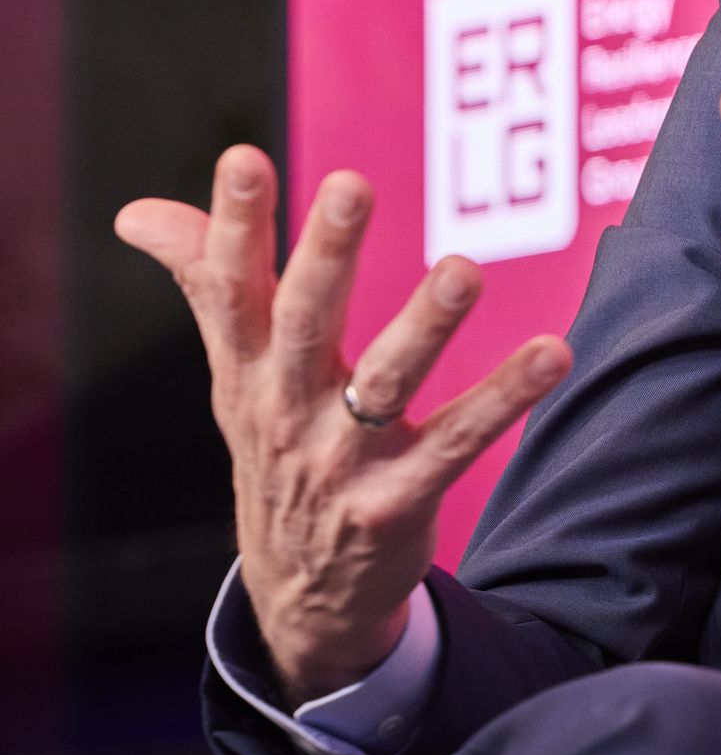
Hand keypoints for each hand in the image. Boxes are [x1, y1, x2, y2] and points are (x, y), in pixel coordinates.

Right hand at [115, 146, 569, 704]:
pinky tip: (552, 353)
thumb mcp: (234, 372)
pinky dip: (504, 400)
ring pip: (386, 384)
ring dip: (426, 326)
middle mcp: (288, 410)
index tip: (241, 158)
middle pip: (304, 323)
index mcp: (247, 371)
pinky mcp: (398, 502)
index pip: (230, 289)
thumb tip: (134, 210)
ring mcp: (342, 461)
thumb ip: (205, 281)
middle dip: (325, 255)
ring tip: (464, 269)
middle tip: (351, 184)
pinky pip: (457, 443)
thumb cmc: (277, 444)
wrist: (300, 595)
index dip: (235, 227)